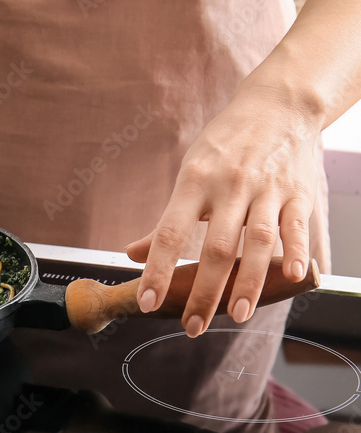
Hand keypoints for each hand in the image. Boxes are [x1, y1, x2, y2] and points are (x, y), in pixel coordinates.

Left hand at [126, 85, 321, 336]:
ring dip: (249, 283)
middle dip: (204, 291)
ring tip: (237, 314)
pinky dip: (295, 253)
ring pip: (258, 241)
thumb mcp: (190, 172)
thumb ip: (166, 219)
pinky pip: (296, 227)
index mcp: (194, 181)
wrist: (278, 106)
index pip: (170, 232)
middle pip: (215, 247)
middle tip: (193, 326)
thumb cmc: (226, 145)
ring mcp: (267, 189)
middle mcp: (230, 185)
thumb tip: (132, 254)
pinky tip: (291, 278)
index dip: (157, 268)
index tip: (148, 300)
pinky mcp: (300, 193)